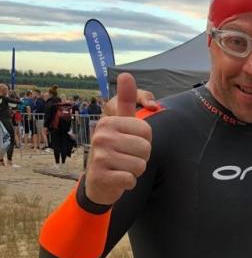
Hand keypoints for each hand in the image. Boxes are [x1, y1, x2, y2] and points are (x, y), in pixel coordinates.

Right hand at [85, 73, 152, 205]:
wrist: (98, 183)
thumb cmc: (115, 150)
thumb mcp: (120, 124)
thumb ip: (127, 100)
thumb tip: (126, 74)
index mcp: (108, 121)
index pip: (147, 131)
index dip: (145, 141)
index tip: (130, 144)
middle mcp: (101, 135)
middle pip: (145, 148)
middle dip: (142, 157)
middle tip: (127, 158)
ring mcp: (99, 156)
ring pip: (140, 165)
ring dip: (135, 170)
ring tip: (122, 167)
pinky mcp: (101, 176)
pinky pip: (131, 179)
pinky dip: (129, 182)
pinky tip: (118, 179)